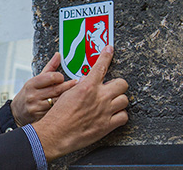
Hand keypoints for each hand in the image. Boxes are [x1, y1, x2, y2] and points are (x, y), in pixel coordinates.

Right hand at [11, 53, 75, 125]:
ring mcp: (37, 107)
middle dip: (69, 86)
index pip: (51, 77)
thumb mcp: (35, 80)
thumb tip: (58, 55)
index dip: (60, 77)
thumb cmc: (28, 94)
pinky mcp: (41, 116)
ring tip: (75, 94)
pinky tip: (68, 105)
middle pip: (57, 89)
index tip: (63, 78)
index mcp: (32, 84)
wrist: (17, 112)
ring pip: (58, 101)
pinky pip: (56, 111)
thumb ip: (49, 68)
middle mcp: (33, 95)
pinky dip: (63, 107)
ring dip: (68, 97)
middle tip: (77, 83)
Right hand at [33, 45, 128, 160]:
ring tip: (111, 102)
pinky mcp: (108, 125)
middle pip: (122, 83)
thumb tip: (87, 79)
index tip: (110, 49)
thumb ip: (80, 86)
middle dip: (117, 84)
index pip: (101, 66)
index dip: (107, 55)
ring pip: (125, 99)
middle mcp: (99, 97)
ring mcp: (106, 111)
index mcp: (87, 87)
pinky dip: (120, 115)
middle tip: (111, 87)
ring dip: (119, 100)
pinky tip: (113, 114)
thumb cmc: (58, 115)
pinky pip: (124, 116)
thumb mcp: (66, 94)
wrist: (57, 133)